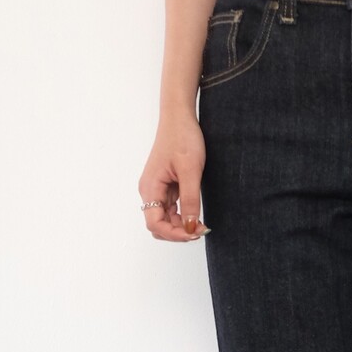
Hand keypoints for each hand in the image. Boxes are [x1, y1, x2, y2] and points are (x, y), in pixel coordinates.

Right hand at [138, 112, 209, 241]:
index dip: (174, 233)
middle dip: (178, 232)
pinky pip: (171, 209)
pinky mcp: (165, 187)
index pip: (155, 223)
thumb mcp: (191, 171)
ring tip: (201, 224)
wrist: (179, 117)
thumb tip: (191, 227)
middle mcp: (150, 191)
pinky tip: (197, 216)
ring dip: (181, 226)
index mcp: (150, 188)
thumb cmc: (182, 138)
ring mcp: (157, 190)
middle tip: (201, 230)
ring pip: (165, 219)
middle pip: (158, 225)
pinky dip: (183, 217)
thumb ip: (190, 201)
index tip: (195, 233)